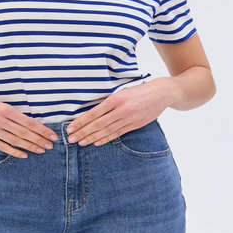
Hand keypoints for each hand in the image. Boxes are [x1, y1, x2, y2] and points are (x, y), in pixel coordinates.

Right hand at [0, 97, 58, 157]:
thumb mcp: (1, 105)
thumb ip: (14, 115)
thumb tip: (32, 125)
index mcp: (6, 109)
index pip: (28, 122)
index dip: (42, 130)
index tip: (52, 135)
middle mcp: (0, 119)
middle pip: (24, 132)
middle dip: (39, 139)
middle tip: (50, 145)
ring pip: (15, 140)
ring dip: (30, 146)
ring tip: (41, 150)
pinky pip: (3, 147)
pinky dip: (15, 151)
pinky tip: (25, 155)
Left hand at [65, 78, 179, 146]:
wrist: (162, 92)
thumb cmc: (139, 89)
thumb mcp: (122, 91)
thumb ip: (109, 101)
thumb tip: (91, 112)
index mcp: (116, 98)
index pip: (94, 113)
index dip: (81, 122)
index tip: (70, 128)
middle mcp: (121, 109)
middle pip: (98, 124)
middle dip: (83, 132)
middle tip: (71, 139)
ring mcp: (129, 118)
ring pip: (107, 130)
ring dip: (92, 138)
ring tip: (81, 142)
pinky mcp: (136, 124)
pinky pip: (118, 133)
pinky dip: (106, 138)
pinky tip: (97, 142)